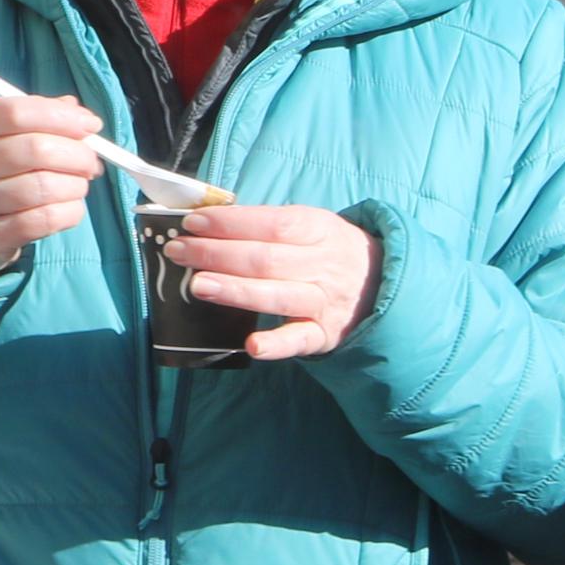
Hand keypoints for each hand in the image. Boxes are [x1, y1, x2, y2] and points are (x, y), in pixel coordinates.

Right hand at [0, 93, 104, 273]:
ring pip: (43, 186)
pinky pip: (43, 220)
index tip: (89, 125)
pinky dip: (69, 212)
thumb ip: (35, 119)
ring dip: (75, 186)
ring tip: (78, 186)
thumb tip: (80, 114)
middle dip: (77, 154)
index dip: (59, 116)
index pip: (14, 112)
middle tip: (90, 162)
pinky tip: (70, 208)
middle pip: (34, 149)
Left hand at [162, 202, 382, 360]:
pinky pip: (300, 340)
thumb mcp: (310, 224)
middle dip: (216, 254)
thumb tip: (206, 218)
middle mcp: (324, 265)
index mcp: (319, 229)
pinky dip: (277, 344)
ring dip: (235, 291)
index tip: (192, 222)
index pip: (272, 223)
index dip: (231, 222)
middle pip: (266, 259)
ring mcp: (325, 302)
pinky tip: (252, 345)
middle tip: (177, 250)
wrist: (386, 283)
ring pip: (277, 295)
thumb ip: (265, 223)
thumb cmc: (329, 249)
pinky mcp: (325, 335)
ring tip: (196, 285)